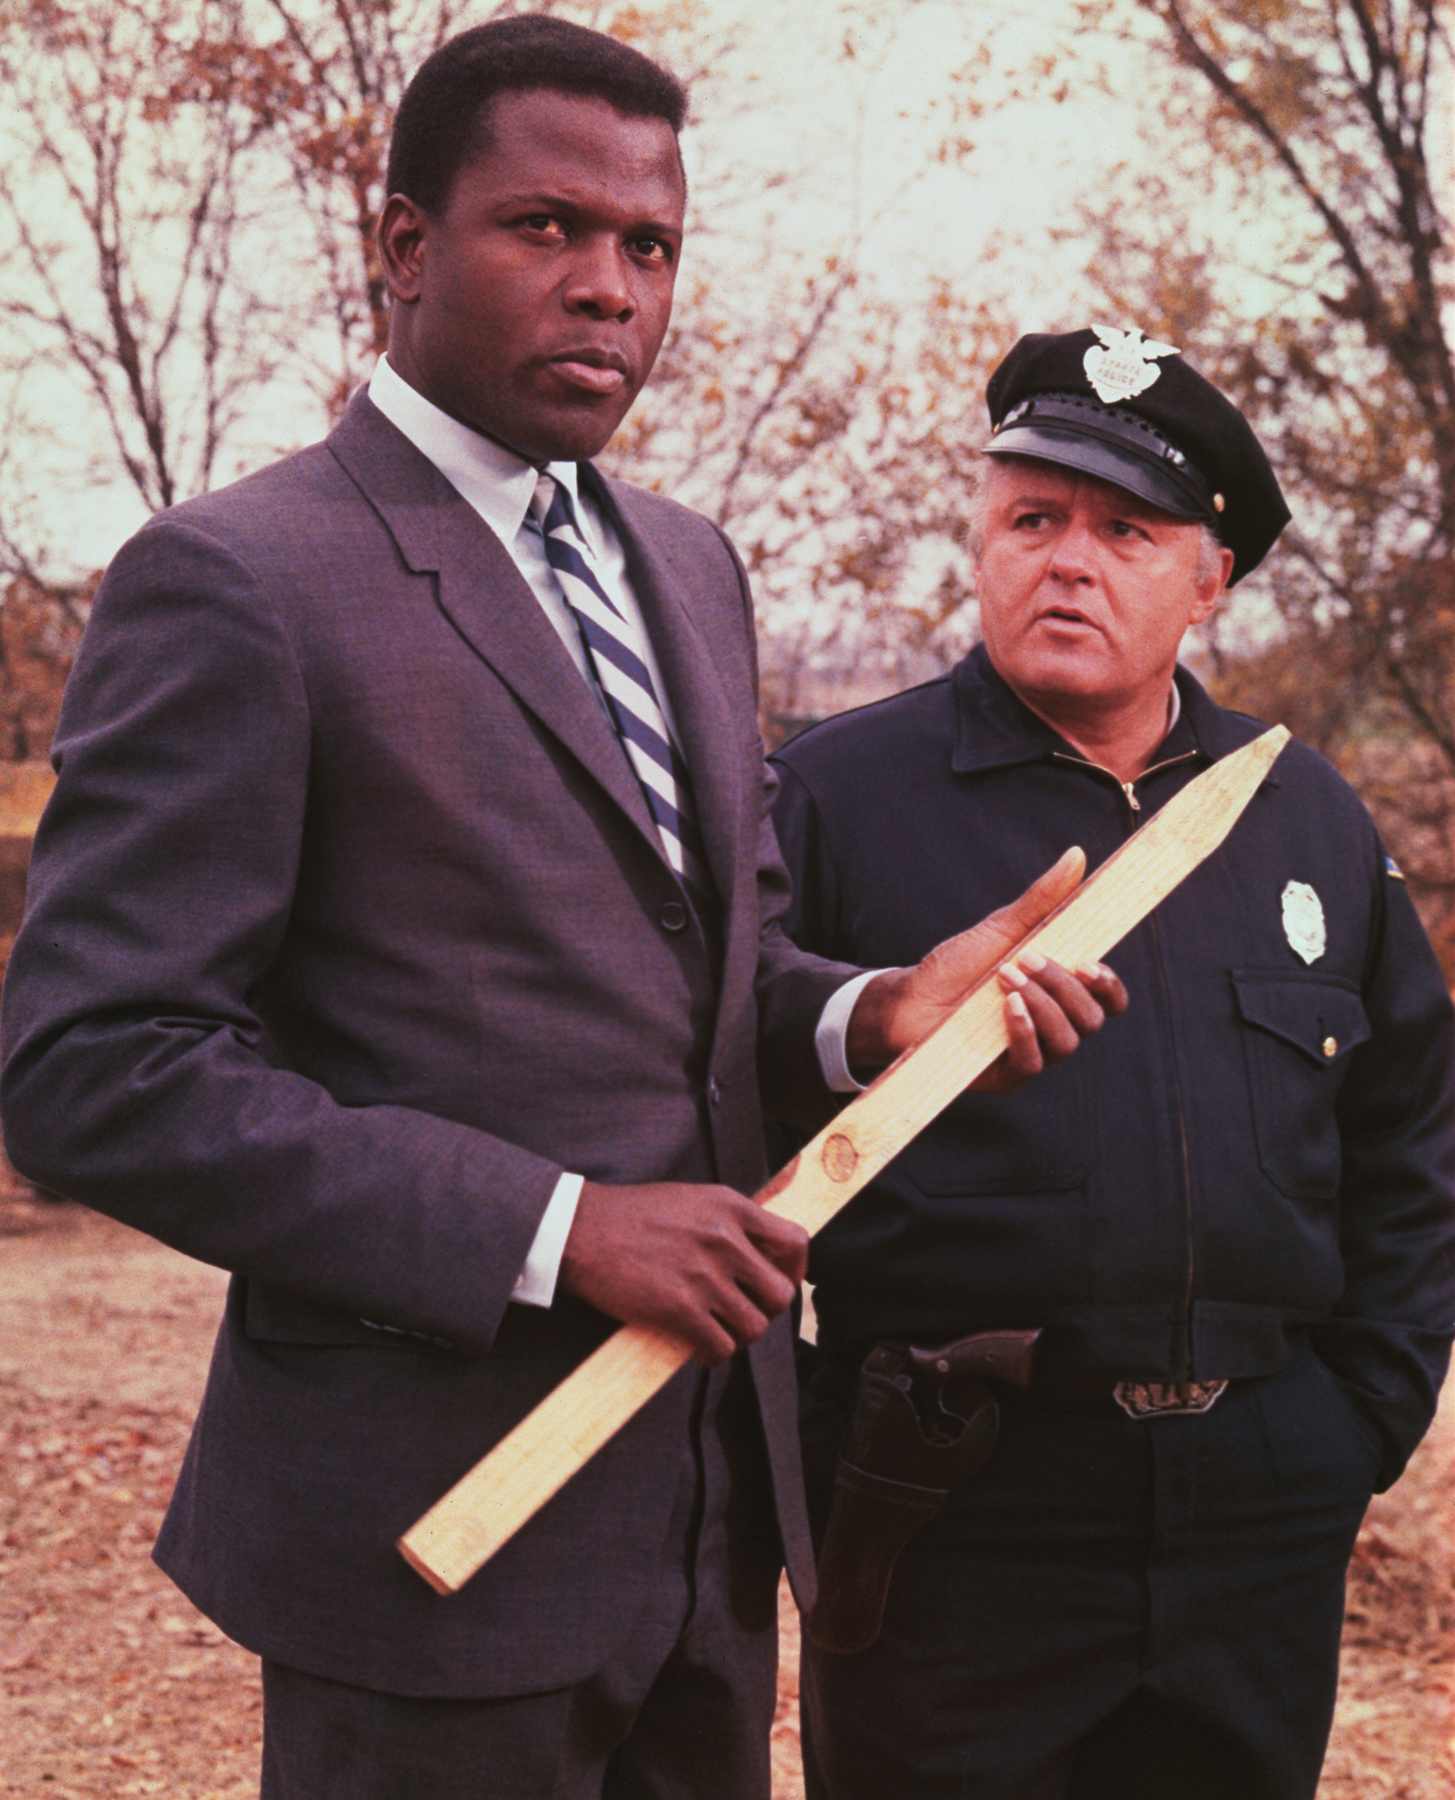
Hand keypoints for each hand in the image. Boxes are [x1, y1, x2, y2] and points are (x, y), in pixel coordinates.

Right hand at [557, 1179, 808, 1366]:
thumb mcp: (691, 1198)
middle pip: (780, 1294)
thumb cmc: (631, 1216)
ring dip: (739, 1336)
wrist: (579, 1230)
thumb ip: (729, 1220)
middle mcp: (724, 1239)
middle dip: (765, 1310)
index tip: (780, 1282)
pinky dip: (714, 1354)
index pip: (795, 1242)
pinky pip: (720, 1347)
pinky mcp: (680, 1309)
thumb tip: (760, 1252)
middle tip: (741, 1312)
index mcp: (731, 1207)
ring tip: (718, 1332)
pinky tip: (698, 1346)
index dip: (795, 1270)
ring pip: (754, 1327)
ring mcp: (704, 1275)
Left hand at [846, 847, 1127, 1084]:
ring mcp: (1033, 1050)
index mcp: (1060, 992)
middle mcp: (1054, 1024)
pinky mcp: (1007, 1074)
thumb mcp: (1001, 928)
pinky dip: (1025, 1032)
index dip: (1109, 985)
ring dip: (1042, 1004)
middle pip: (1093, 1018)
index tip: (1088, 963)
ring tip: (1005, 978)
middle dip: (1064, 985)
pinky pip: (1034, 1062)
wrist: (908, 998)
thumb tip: (1076, 855)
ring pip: (1068, 1041)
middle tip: (1027, 958)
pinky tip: (1007, 1008)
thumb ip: (1042, 899)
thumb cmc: (957, 966)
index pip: (1108, 998)